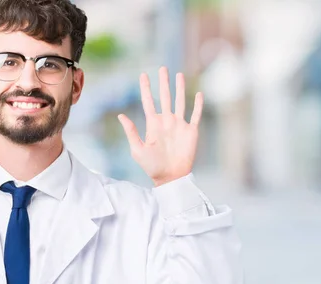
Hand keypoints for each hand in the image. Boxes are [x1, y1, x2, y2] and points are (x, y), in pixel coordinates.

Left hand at [118, 67, 202, 185]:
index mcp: (153, 124)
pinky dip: (198, 105)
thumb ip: (131, 132)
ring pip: (180, 101)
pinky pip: (195, 115)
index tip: (143, 75)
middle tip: (162, 68)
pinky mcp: (191, 131)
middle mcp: (166, 121)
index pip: (148, 102)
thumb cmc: (152, 166)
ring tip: (179, 75)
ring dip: (180, 89)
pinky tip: (199, 94)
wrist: (170, 178)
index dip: (145, 88)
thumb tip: (121, 116)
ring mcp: (179, 125)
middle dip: (163, 83)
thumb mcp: (138, 150)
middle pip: (164, 97)